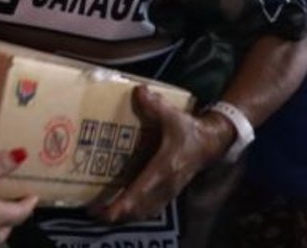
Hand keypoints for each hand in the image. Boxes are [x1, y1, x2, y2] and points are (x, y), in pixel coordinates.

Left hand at [92, 86, 229, 222]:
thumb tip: (138, 90)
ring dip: (126, 215)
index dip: (125, 202)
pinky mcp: (169, 192)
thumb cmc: (189, 130)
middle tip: (95, 214)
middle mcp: (165, 183)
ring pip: (145, 211)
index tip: (108, 211)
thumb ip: (155, 105)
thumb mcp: (173, 115)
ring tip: (103, 215)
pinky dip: (136, 212)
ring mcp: (168, 190)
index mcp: (164, 167)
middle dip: (118, 213)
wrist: (211, 143)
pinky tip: (123, 212)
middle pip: (140, 207)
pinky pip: (151, 208)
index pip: (142, 189)